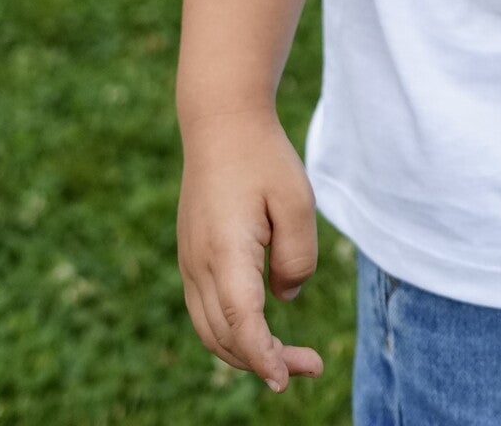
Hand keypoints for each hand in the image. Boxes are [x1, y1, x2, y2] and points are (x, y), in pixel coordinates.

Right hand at [177, 110, 324, 392]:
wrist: (220, 122)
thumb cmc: (263, 157)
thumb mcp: (296, 200)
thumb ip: (297, 255)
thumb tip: (285, 297)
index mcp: (225, 251)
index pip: (241, 322)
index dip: (262, 357)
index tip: (287, 379)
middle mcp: (198, 264)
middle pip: (225, 336)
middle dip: (264, 362)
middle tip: (310, 366)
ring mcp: (189, 262)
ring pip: (210, 330)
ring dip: (246, 353)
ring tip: (290, 358)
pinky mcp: (191, 257)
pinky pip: (206, 312)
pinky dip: (231, 333)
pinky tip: (262, 332)